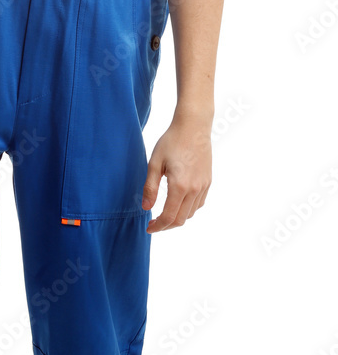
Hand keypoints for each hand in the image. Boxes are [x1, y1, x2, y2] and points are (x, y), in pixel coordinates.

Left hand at [141, 111, 211, 231]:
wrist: (193, 126)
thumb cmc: (171, 141)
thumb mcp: (155, 163)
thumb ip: (150, 187)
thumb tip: (146, 208)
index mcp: (180, 186)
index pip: (169, 217)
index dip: (158, 226)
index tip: (148, 228)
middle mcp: (194, 190)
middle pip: (181, 219)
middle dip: (166, 226)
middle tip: (154, 223)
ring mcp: (203, 186)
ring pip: (191, 213)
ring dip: (177, 218)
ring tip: (164, 214)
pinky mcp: (208, 181)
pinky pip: (199, 204)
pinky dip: (188, 209)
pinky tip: (178, 203)